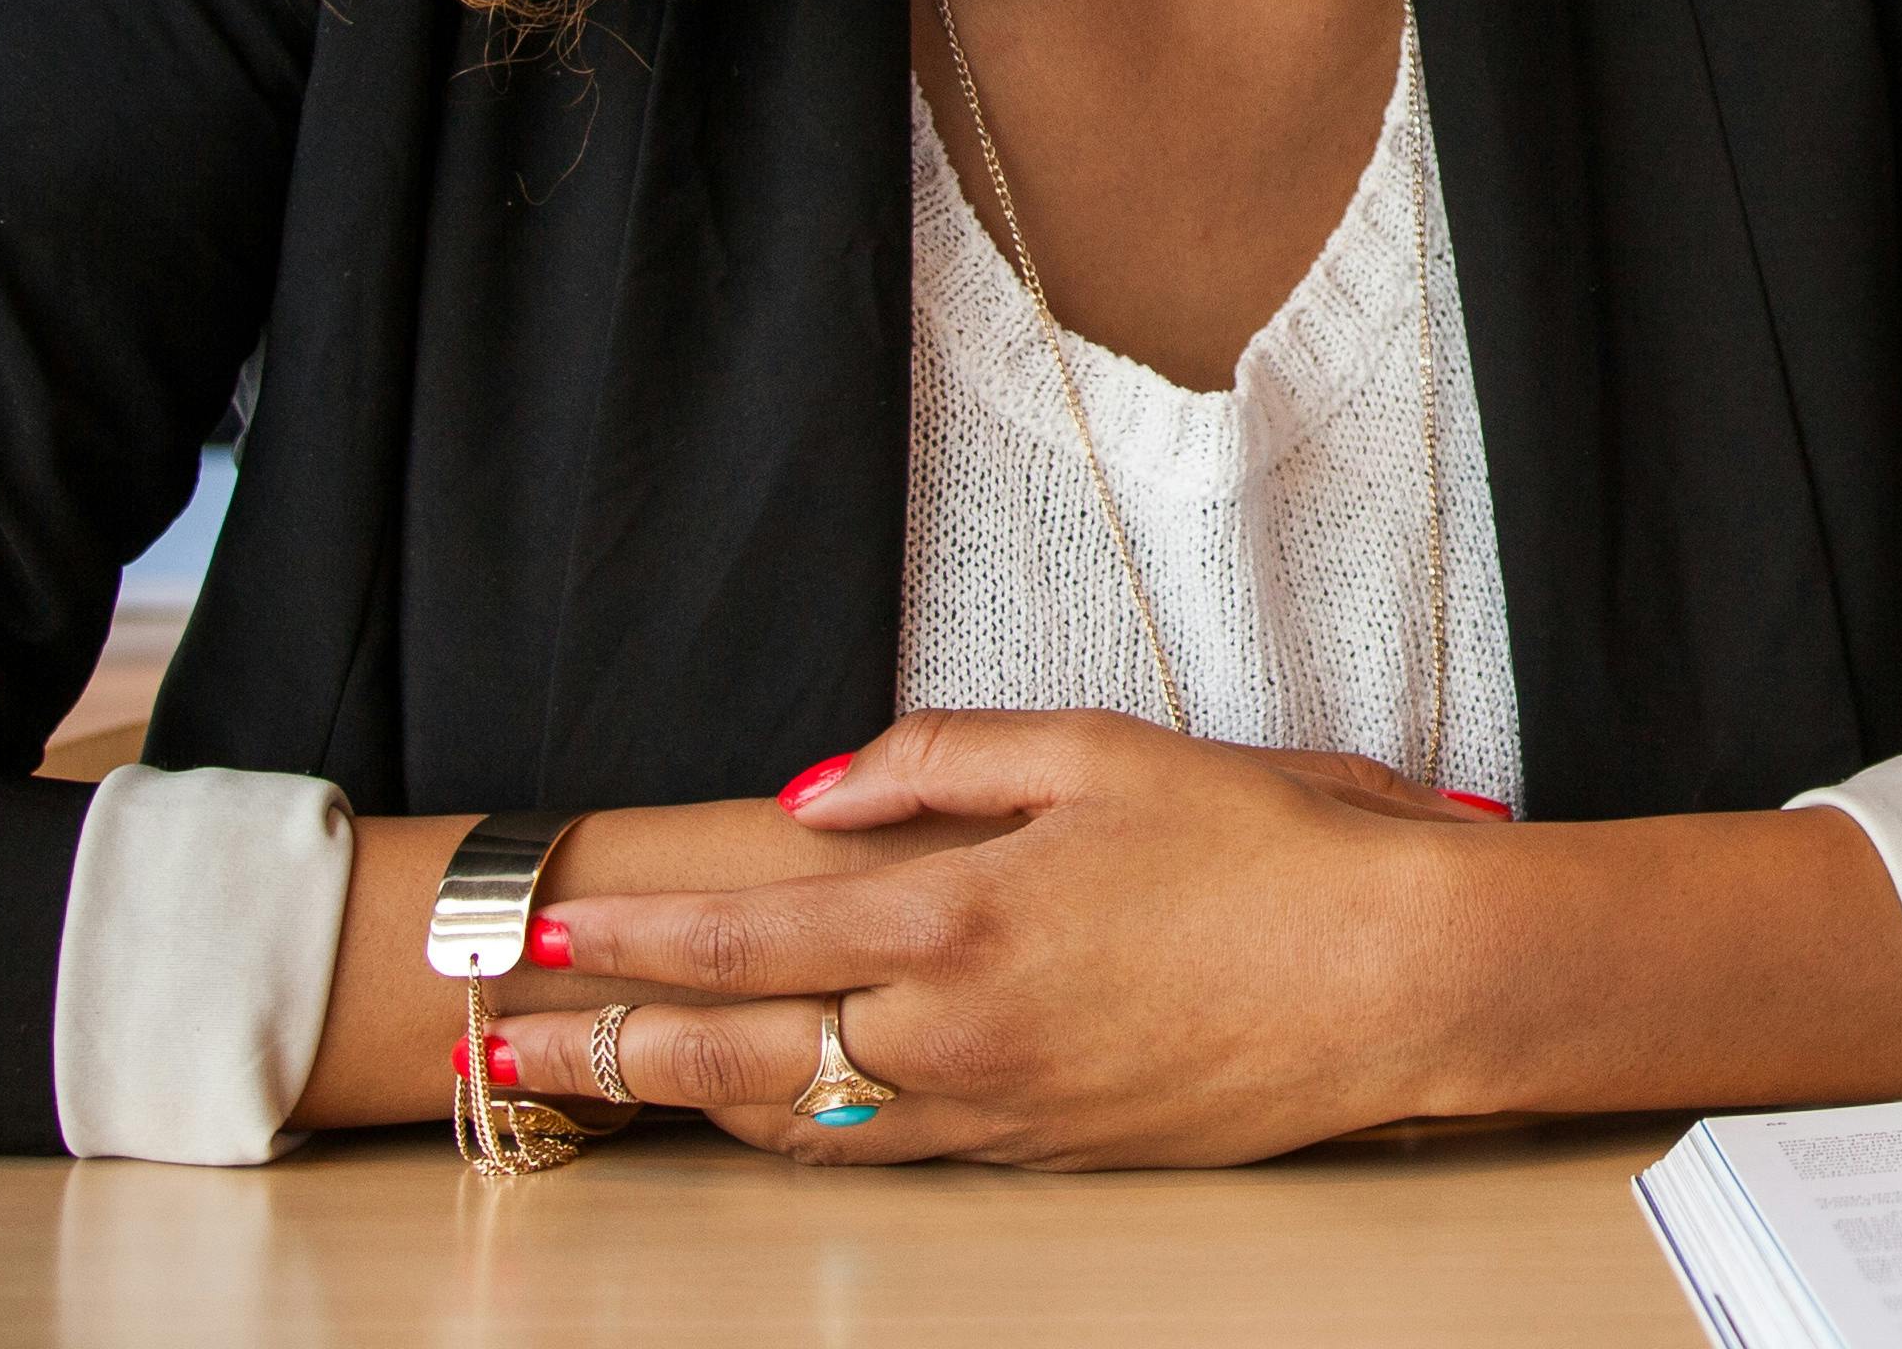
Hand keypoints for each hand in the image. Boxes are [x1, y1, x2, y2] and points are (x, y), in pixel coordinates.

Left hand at [500, 711, 1535, 1165]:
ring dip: (687, 1097)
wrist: (1391, 977)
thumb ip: (946, 761)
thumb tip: (820, 795)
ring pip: (796, 1118)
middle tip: (510, 1044)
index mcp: (963, 915)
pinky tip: (771, 1110)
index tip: (549, 929)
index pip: (746, 934)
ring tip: (609, 1078)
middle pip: (734, 1051)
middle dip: (607, 1045)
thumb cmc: (1272, 852)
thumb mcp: (1108, 753)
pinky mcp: (1042, 1149)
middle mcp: (955, 1029)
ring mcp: (995, 1106)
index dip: (632, 936)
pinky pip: (881, 1148)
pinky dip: (798, 1129)